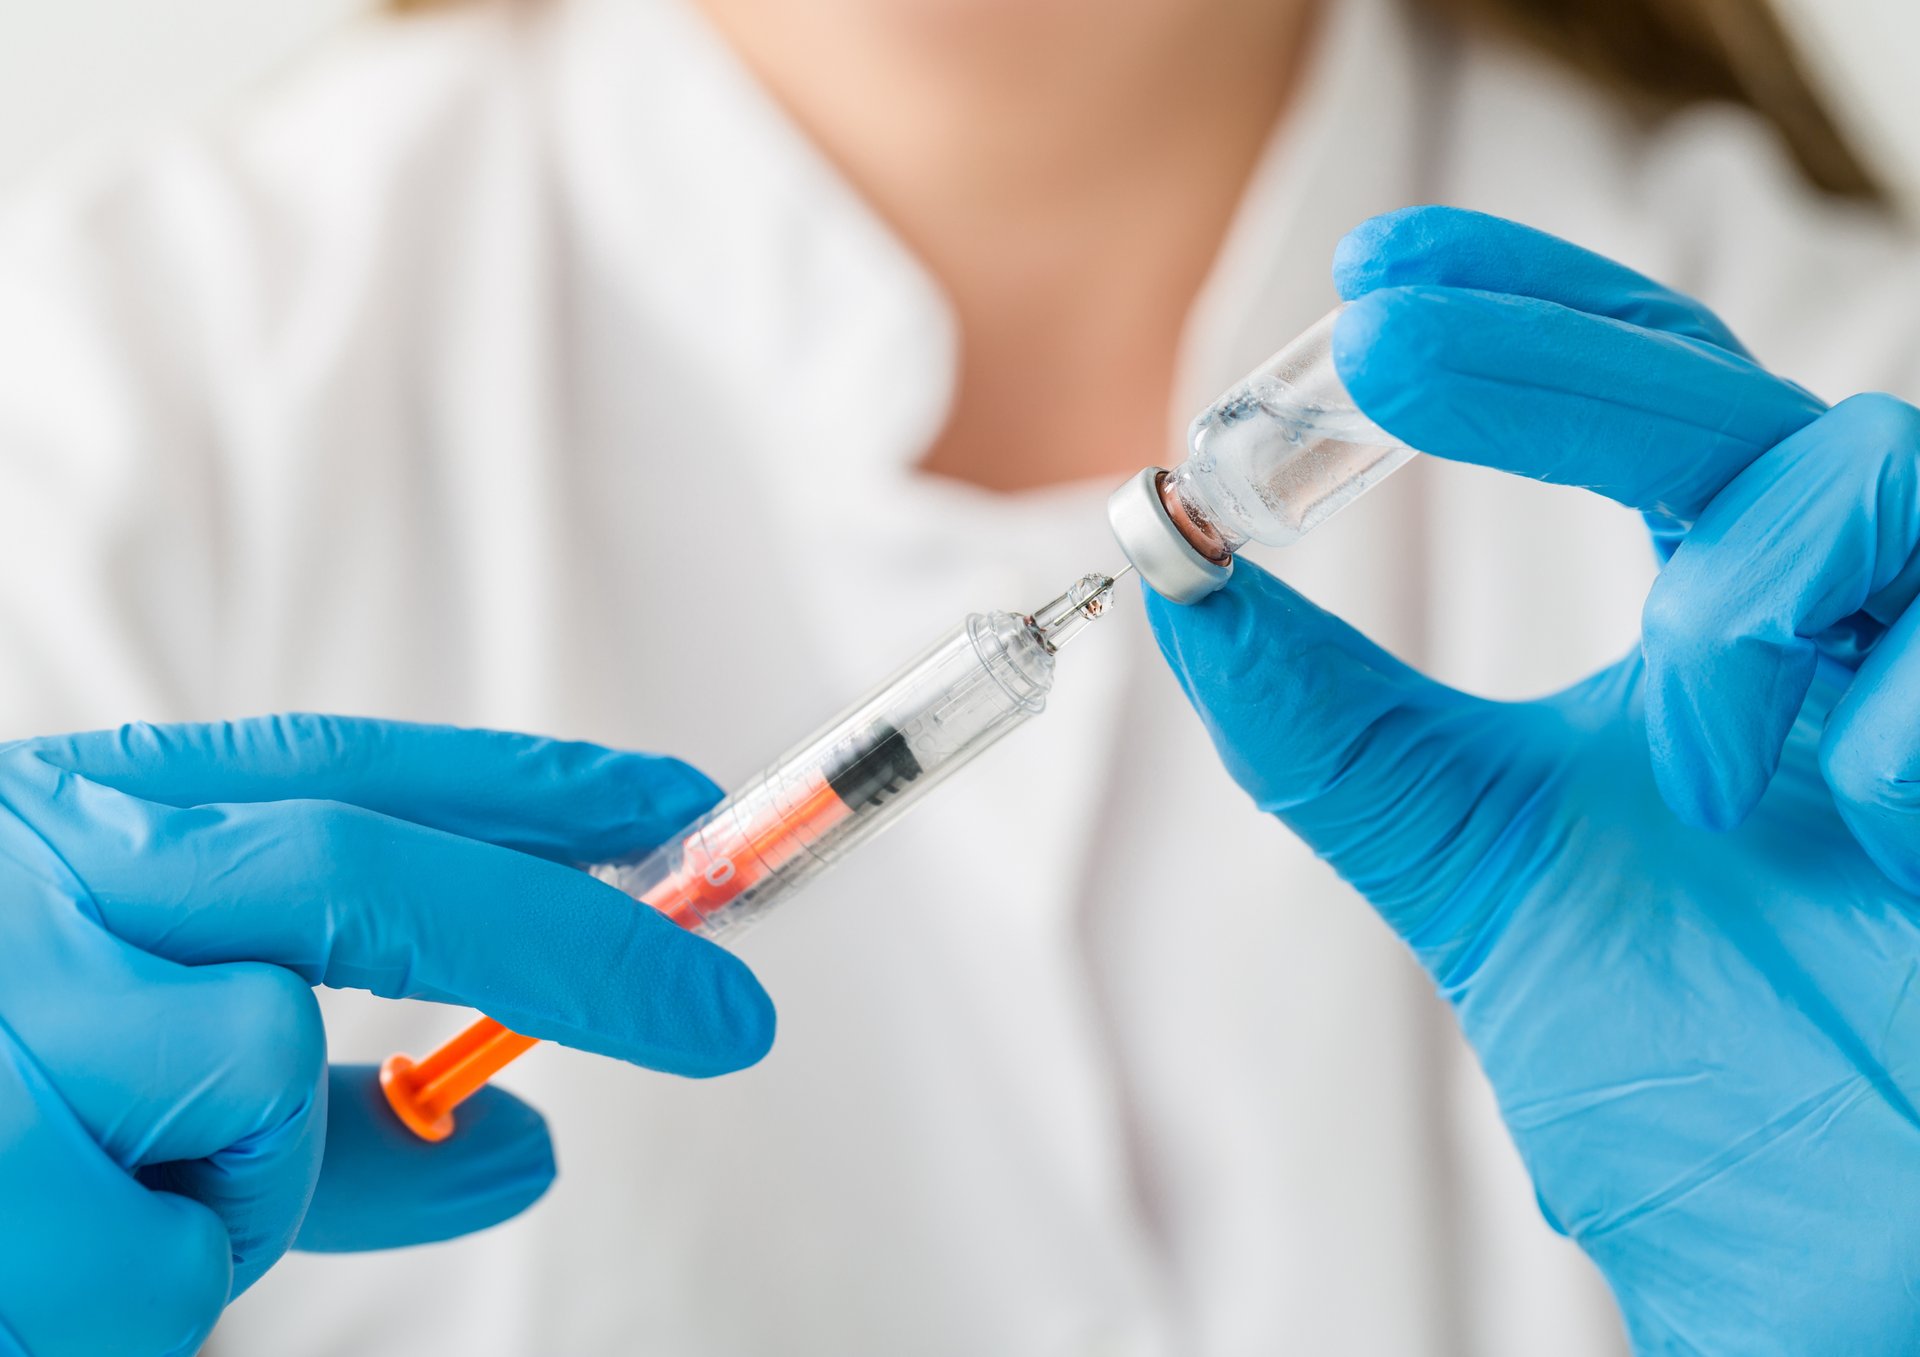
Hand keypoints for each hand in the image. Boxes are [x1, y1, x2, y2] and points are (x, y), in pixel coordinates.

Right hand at [0, 715, 772, 1356]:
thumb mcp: (117, 1050)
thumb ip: (339, 1118)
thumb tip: (532, 1142)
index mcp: (78, 821)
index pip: (342, 767)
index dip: (518, 784)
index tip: (674, 811)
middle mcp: (35, 875)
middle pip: (351, 870)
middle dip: (558, 940)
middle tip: (730, 1016)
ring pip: (261, 1077)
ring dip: (237, 1169)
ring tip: (83, 1183)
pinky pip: (173, 1249)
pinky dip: (155, 1271)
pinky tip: (33, 1250)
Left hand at [1147, 206, 1919, 1353]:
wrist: (1835, 1284)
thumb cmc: (1699, 1081)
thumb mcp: (1478, 873)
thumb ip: (1336, 732)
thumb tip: (1174, 576)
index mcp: (1721, 644)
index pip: (1631, 404)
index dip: (1520, 313)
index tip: (1375, 272)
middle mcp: (1842, 632)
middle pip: (1720, 400)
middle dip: (1552, 360)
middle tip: (1390, 337)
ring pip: (1872, 477)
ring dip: (1739, 602)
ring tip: (1693, 758)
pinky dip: (1898, 716)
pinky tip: (1861, 823)